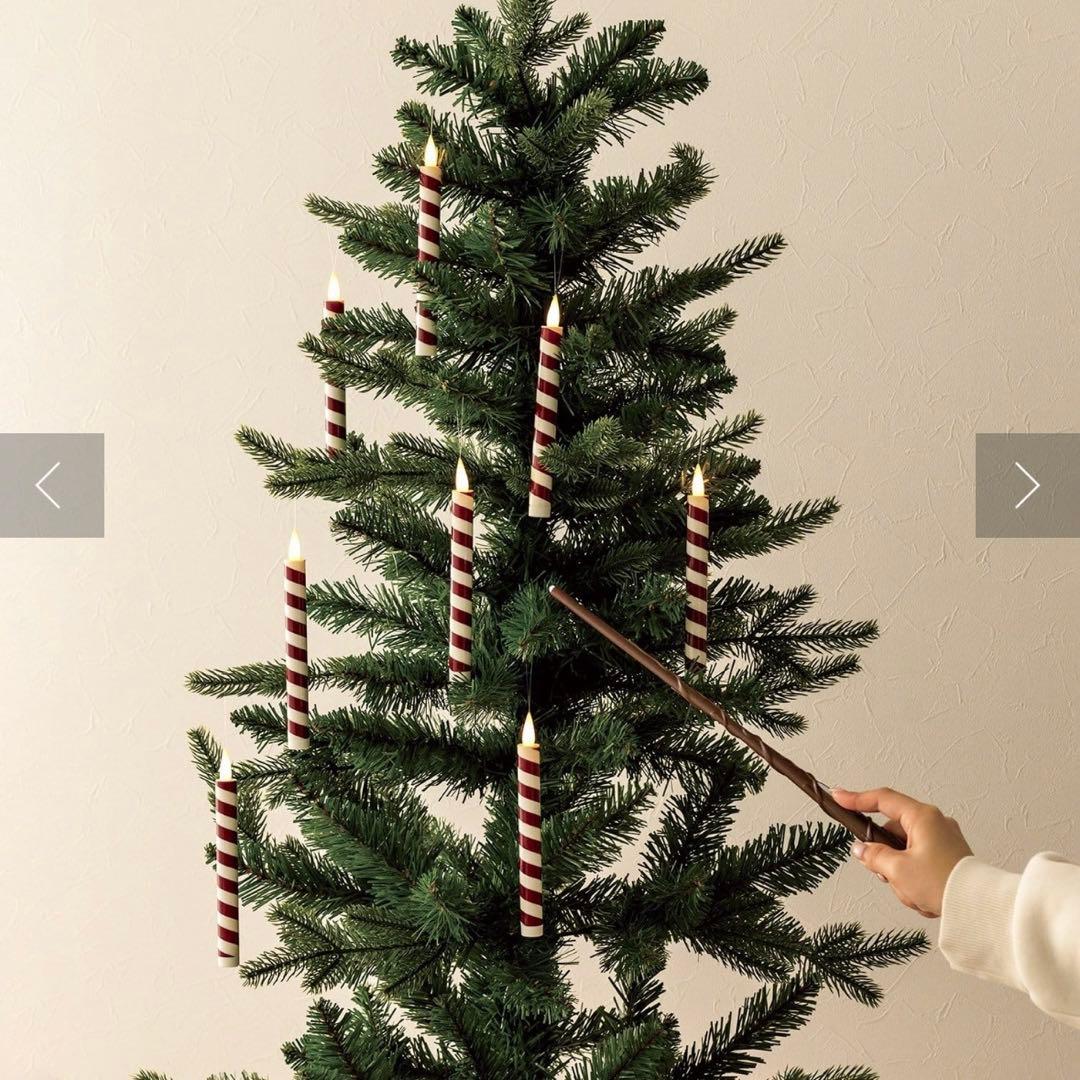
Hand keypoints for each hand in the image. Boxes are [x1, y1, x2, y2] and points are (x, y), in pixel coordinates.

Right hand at [831, 787, 972, 917]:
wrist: (980, 909)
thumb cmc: (942, 884)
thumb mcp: (898, 870)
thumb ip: (874, 856)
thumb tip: (862, 849)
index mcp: (923, 817)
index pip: (883, 800)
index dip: (857, 798)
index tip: (839, 796)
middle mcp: (935, 823)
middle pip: (892, 832)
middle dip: (885, 856)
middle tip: (885, 874)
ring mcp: (944, 840)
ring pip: (904, 851)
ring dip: (900, 873)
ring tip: (913, 892)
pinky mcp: (949, 857)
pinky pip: (919, 862)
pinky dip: (914, 877)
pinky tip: (922, 896)